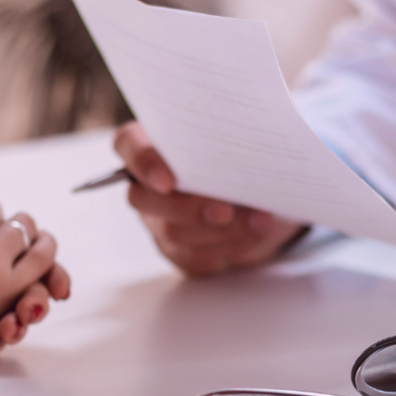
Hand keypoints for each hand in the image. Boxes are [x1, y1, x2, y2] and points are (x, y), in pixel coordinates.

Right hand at [114, 122, 305, 275]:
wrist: (266, 195)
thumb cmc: (248, 156)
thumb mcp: (245, 139)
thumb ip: (232, 139)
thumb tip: (241, 154)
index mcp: (153, 144)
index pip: (128, 144)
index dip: (142, 162)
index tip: (167, 181)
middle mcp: (148, 185)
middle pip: (144, 199)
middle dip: (188, 208)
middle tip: (226, 210)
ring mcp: (160, 222)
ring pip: (174, 233)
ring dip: (221, 229)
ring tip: (258, 219)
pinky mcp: (181, 252)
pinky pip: (197, 256)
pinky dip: (232, 244)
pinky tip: (257, 230)